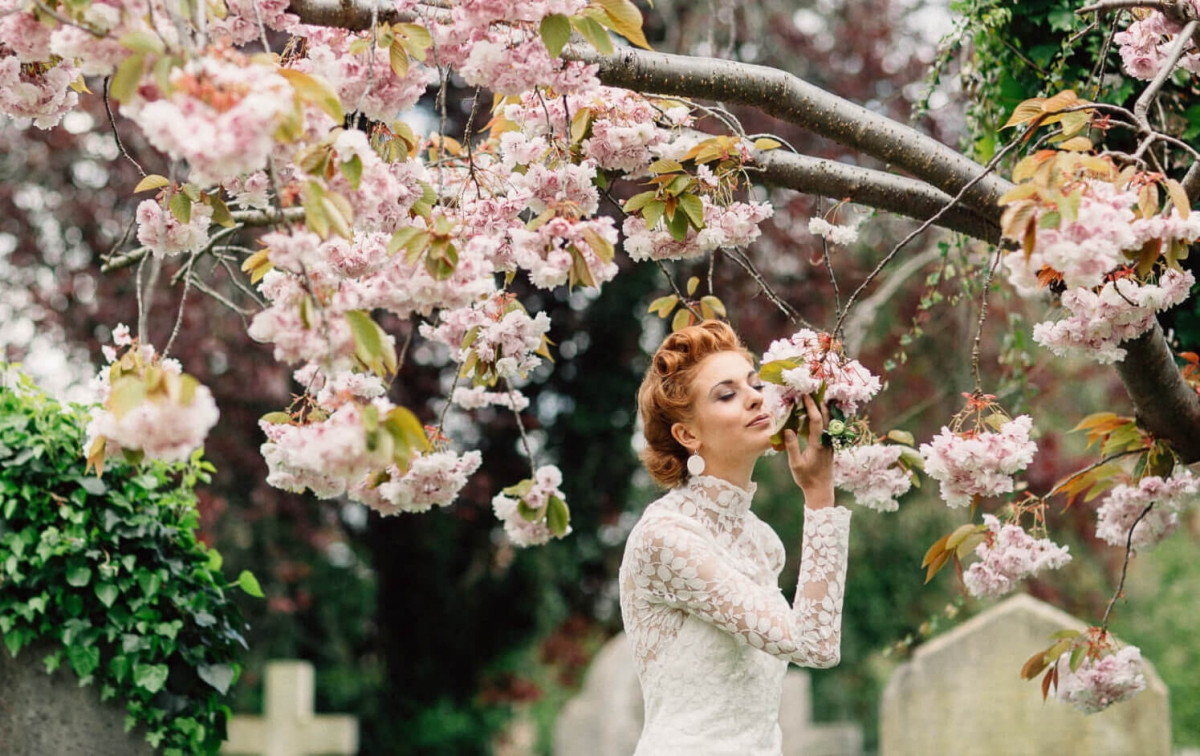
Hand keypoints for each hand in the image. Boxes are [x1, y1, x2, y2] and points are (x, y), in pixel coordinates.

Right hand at [783, 394, 834, 508]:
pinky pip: (827, 428)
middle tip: (813, 390)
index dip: (811, 406)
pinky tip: (817, 414)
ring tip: (816, 397)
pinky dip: (823, 418)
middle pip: (826, 417)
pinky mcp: (830, 446)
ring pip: (829, 422)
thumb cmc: (807, 478)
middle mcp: (827, 441)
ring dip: (823, 409)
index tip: (805, 395)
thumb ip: (792, 446)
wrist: (821, 490)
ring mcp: (830, 443)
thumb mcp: (795, 464)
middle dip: (820, 402)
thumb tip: (788, 429)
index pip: (816, 421)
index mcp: (818, 444)